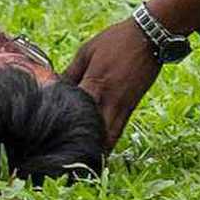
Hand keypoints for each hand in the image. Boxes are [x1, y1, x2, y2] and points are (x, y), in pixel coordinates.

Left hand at [63, 18, 162, 150]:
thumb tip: (53, 88)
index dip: (63, 126)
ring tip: (83, 163)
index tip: (49, 137)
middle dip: (82, 147)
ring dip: (98, 150)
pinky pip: (119, 129)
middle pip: (95, 132)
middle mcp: (110, 99)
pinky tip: (101, 150)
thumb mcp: (87, 51)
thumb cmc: (115, 41)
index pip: (76, 111)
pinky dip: (110, 142)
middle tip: (66, 160)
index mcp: (95, 83)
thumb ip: (71, 72)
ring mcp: (123, 105)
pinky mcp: (132, 106)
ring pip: (110, 137)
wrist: (150, 37)